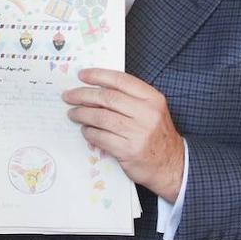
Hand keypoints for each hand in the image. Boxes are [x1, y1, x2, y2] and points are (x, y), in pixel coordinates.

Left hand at [64, 68, 185, 202]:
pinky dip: (89, 132)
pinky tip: (85, 130)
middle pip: (107, 98)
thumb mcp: (151, 110)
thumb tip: (94, 89)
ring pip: (101, 117)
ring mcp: (138, 133)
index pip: (121, 80)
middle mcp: (147, 113)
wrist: (171, 165)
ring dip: (82, 114)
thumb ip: (129, 98)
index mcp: (152, 99)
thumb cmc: (156, 135)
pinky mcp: (128, 150)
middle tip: (68, 96)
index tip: (82, 75)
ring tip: (73, 113)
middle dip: (83, 95)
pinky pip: (101, 137)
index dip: (98, 75)